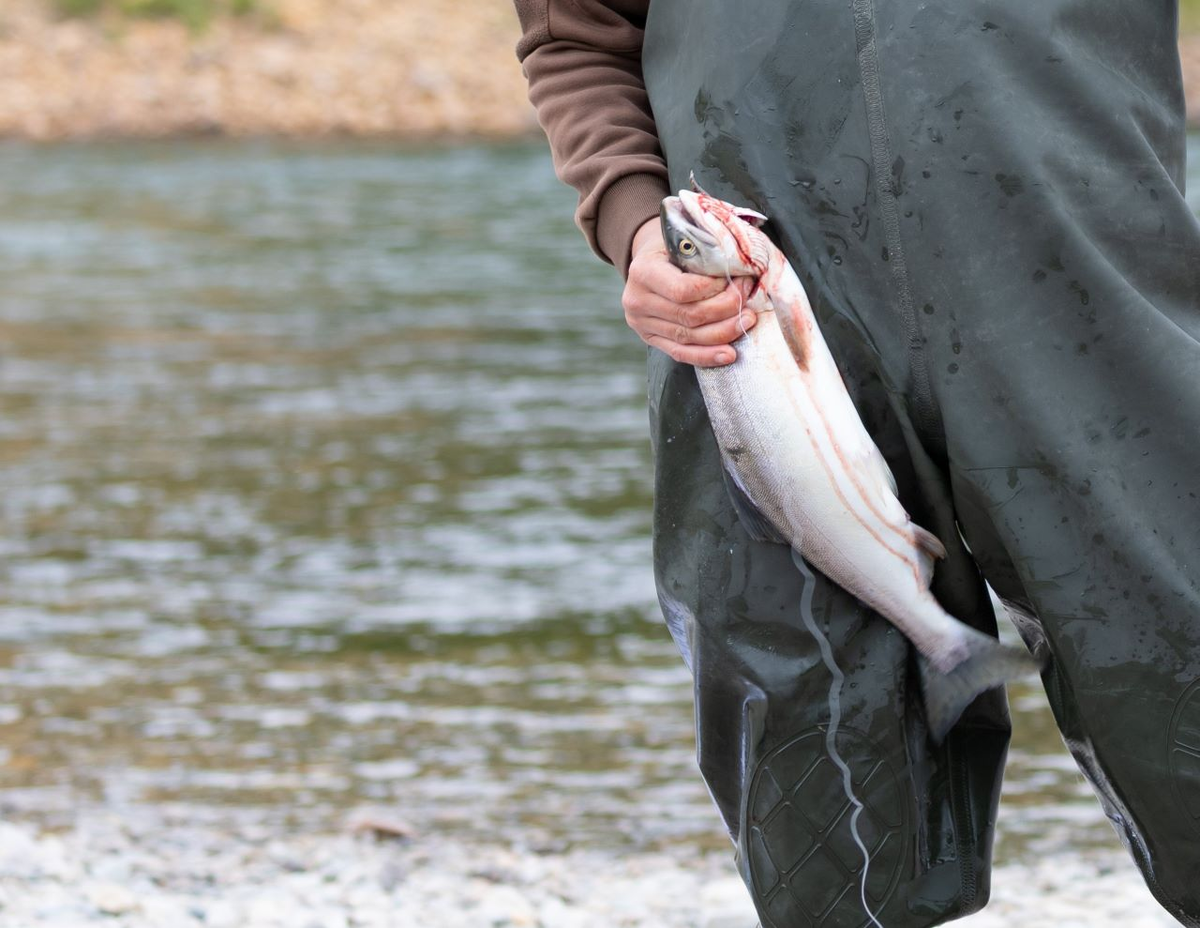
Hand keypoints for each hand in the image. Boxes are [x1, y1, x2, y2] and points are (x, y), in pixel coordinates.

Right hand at [621, 218, 755, 366]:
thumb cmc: (673, 247)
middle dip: (726, 311)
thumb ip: (706, 254)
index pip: (683, 290)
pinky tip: (728, 354)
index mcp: (643, 271)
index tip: (738, 281)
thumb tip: (742, 272)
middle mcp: (637, 300)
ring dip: (723, 333)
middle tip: (748, 303)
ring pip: (688, 337)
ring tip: (746, 322)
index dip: (715, 290)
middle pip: (688, 316)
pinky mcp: (650, 339)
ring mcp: (641, 324)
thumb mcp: (684, 239)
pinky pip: (680, 353)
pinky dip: (706, 356)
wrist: (648, 261)